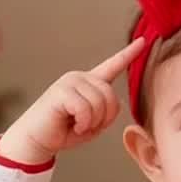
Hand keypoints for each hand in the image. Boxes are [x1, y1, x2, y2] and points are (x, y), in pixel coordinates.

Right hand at [0, 36, 145, 163]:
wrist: (37, 139)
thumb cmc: (63, 131)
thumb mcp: (93, 123)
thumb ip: (107, 112)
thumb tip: (116, 103)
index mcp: (90, 83)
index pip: (113, 65)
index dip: (129, 54)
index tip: (143, 41)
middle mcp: (81, 77)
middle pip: (111, 96)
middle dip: (104, 118)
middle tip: (87, 126)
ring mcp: (70, 82)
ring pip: (99, 104)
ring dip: (92, 122)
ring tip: (78, 125)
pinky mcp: (61, 92)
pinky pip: (85, 109)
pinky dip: (82, 123)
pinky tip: (72, 125)